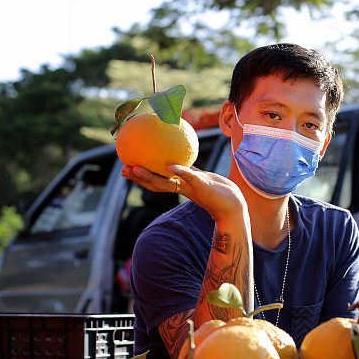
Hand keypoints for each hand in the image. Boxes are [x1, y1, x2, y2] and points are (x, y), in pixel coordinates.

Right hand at [121, 165, 247, 222]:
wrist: (234, 204)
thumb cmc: (217, 190)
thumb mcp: (199, 176)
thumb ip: (187, 169)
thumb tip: (176, 154)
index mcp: (179, 186)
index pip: (155, 182)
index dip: (140, 177)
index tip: (126, 168)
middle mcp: (182, 189)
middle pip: (155, 184)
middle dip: (138, 177)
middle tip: (124, 169)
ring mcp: (191, 189)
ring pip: (166, 183)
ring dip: (150, 177)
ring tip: (136, 169)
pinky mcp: (203, 187)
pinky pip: (189, 177)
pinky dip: (179, 172)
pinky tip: (169, 167)